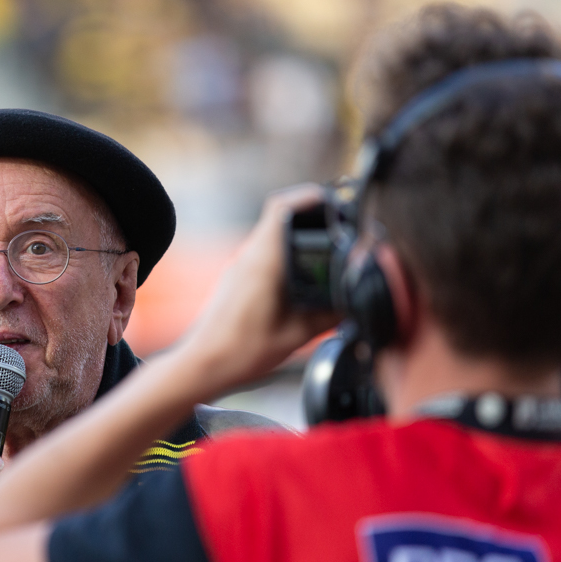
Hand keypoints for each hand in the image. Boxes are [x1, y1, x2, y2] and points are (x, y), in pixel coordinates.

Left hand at [175, 184, 340, 392]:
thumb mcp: (297, 335)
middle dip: (310, 214)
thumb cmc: (241, 352)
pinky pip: (265, 252)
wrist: (205, 364)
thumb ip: (330, 315)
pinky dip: (285, 252)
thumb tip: (356, 303)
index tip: (332, 201)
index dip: (310, 197)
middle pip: (279, 217)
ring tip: (323, 247)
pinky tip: (301, 273)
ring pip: (271, 235)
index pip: (282, 209)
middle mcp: (249, 258)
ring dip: (297, 234)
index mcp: (263, 263)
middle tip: (336, 222)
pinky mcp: (238, 278)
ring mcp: (241, 266)